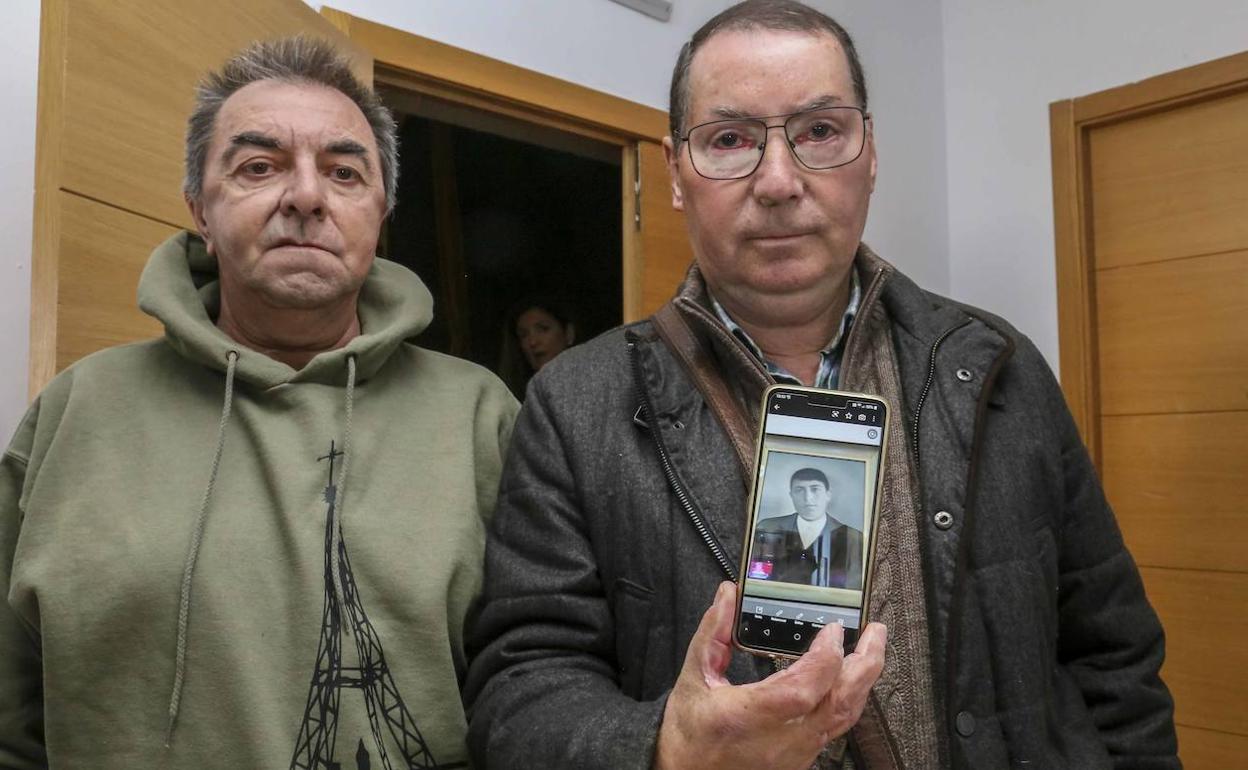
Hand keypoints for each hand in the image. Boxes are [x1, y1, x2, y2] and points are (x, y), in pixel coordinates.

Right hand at [653, 582, 885, 769]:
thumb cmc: (688, 731)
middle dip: (865, 664)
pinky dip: (847, 701)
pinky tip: (848, 682)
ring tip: (870, 652)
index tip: (833, 630)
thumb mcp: (694, 675)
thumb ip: (713, 632)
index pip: (805, 687)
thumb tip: (728, 596)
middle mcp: (779, 740)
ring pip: (844, 719)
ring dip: (862, 683)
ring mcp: (794, 754)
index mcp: (750, 716)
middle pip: (840, 703)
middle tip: (874, 633)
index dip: (826, 657)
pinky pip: (834, 729)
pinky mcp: (799, 759)